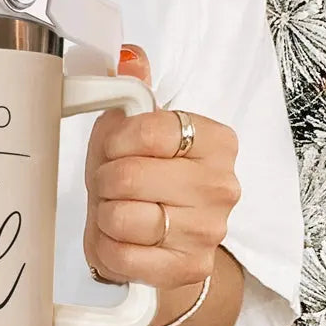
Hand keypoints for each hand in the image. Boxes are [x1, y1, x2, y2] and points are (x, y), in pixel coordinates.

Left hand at [83, 44, 240, 289]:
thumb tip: (128, 57)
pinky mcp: (188, 268)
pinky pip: (122, 256)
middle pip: (129, 177)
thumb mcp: (134, 127)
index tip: (116, 149)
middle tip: (113, 185)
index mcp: (216, 141)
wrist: (162, 241)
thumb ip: (132, 87)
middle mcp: (221, 186)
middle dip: (106, 181)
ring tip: (118, 211)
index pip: (149, 131)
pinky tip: (119, 239)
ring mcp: (208, 231)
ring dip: (104, 215)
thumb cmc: (146, 177)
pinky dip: (107, 249)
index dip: (115, 141)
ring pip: (121, 217)